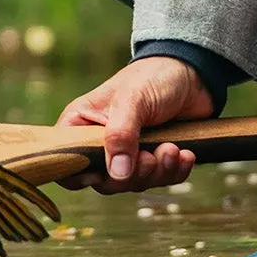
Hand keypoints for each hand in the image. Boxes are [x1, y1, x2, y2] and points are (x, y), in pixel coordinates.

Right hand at [56, 56, 212, 192]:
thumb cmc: (151, 78)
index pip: (65, 158)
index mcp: (81, 123)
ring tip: (172, 149)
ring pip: (134, 182)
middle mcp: (100, 141)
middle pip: (103, 181)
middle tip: (149, 156)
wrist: (191, 74)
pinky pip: (160, 180)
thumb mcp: (132, 101)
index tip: (104, 173)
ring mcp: (128, 151)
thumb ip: (120, 136)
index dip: (78, 173)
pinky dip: (174, 171)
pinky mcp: (154, 157)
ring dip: (157, 171)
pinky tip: (184, 154)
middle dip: (131, 175)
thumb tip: (116, 174)